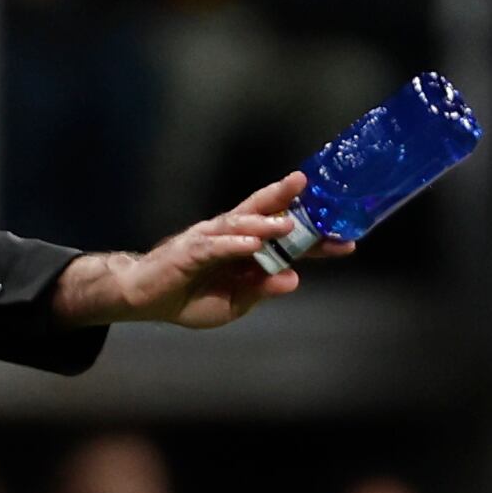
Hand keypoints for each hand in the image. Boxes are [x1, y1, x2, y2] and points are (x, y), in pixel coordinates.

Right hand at [82, 171, 354, 328]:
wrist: (143, 297)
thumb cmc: (189, 296)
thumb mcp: (234, 303)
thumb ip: (262, 289)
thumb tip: (294, 279)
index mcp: (248, 249)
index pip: (287, 240)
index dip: (316, 240)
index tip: (348, 242)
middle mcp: (232, 235)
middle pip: (264, 211)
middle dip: (288, 199)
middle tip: (313, 188)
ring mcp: (209, 239)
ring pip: (240, 223)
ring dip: (265, 221)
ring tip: (288, 223)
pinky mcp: (189, 250)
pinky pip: (214, 246)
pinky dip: (233, 243)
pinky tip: (251, 243)